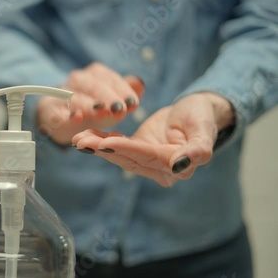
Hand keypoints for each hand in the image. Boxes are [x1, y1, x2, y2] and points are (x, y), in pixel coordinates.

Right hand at [37, 63, 144, 144]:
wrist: (61, 117)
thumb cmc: (93, 107)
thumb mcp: (112, 101)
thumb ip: (126, 93)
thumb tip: (140, 84)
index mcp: (95, 74)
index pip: (110, 79)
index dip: (123, 90)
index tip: (133, 103)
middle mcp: (78, 80)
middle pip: (93, 85)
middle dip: (107, 97)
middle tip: (119, 110)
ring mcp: (61, 94)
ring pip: (75, 96)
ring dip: (88, 104)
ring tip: (100, 112)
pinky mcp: (49, 110)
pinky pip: (56, 111)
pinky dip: (66, 115)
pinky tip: (76, 117)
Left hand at [72, 92, 234, 186]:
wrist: (197, 112)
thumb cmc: (203, 118)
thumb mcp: (204, 130)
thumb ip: (197, 151)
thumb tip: (180, 166)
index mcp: (178, 167)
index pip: (148, 156)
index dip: (127, 149)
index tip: (106, 143)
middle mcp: (161, 170)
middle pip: (129, 158)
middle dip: (104, 149)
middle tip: (82, 141)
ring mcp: (148, 163)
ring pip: (120, 155)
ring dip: (98, 147)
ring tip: (78, 139)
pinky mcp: (138, 153)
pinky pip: (118, 147)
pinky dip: (101, 141)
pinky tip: (85, 136)